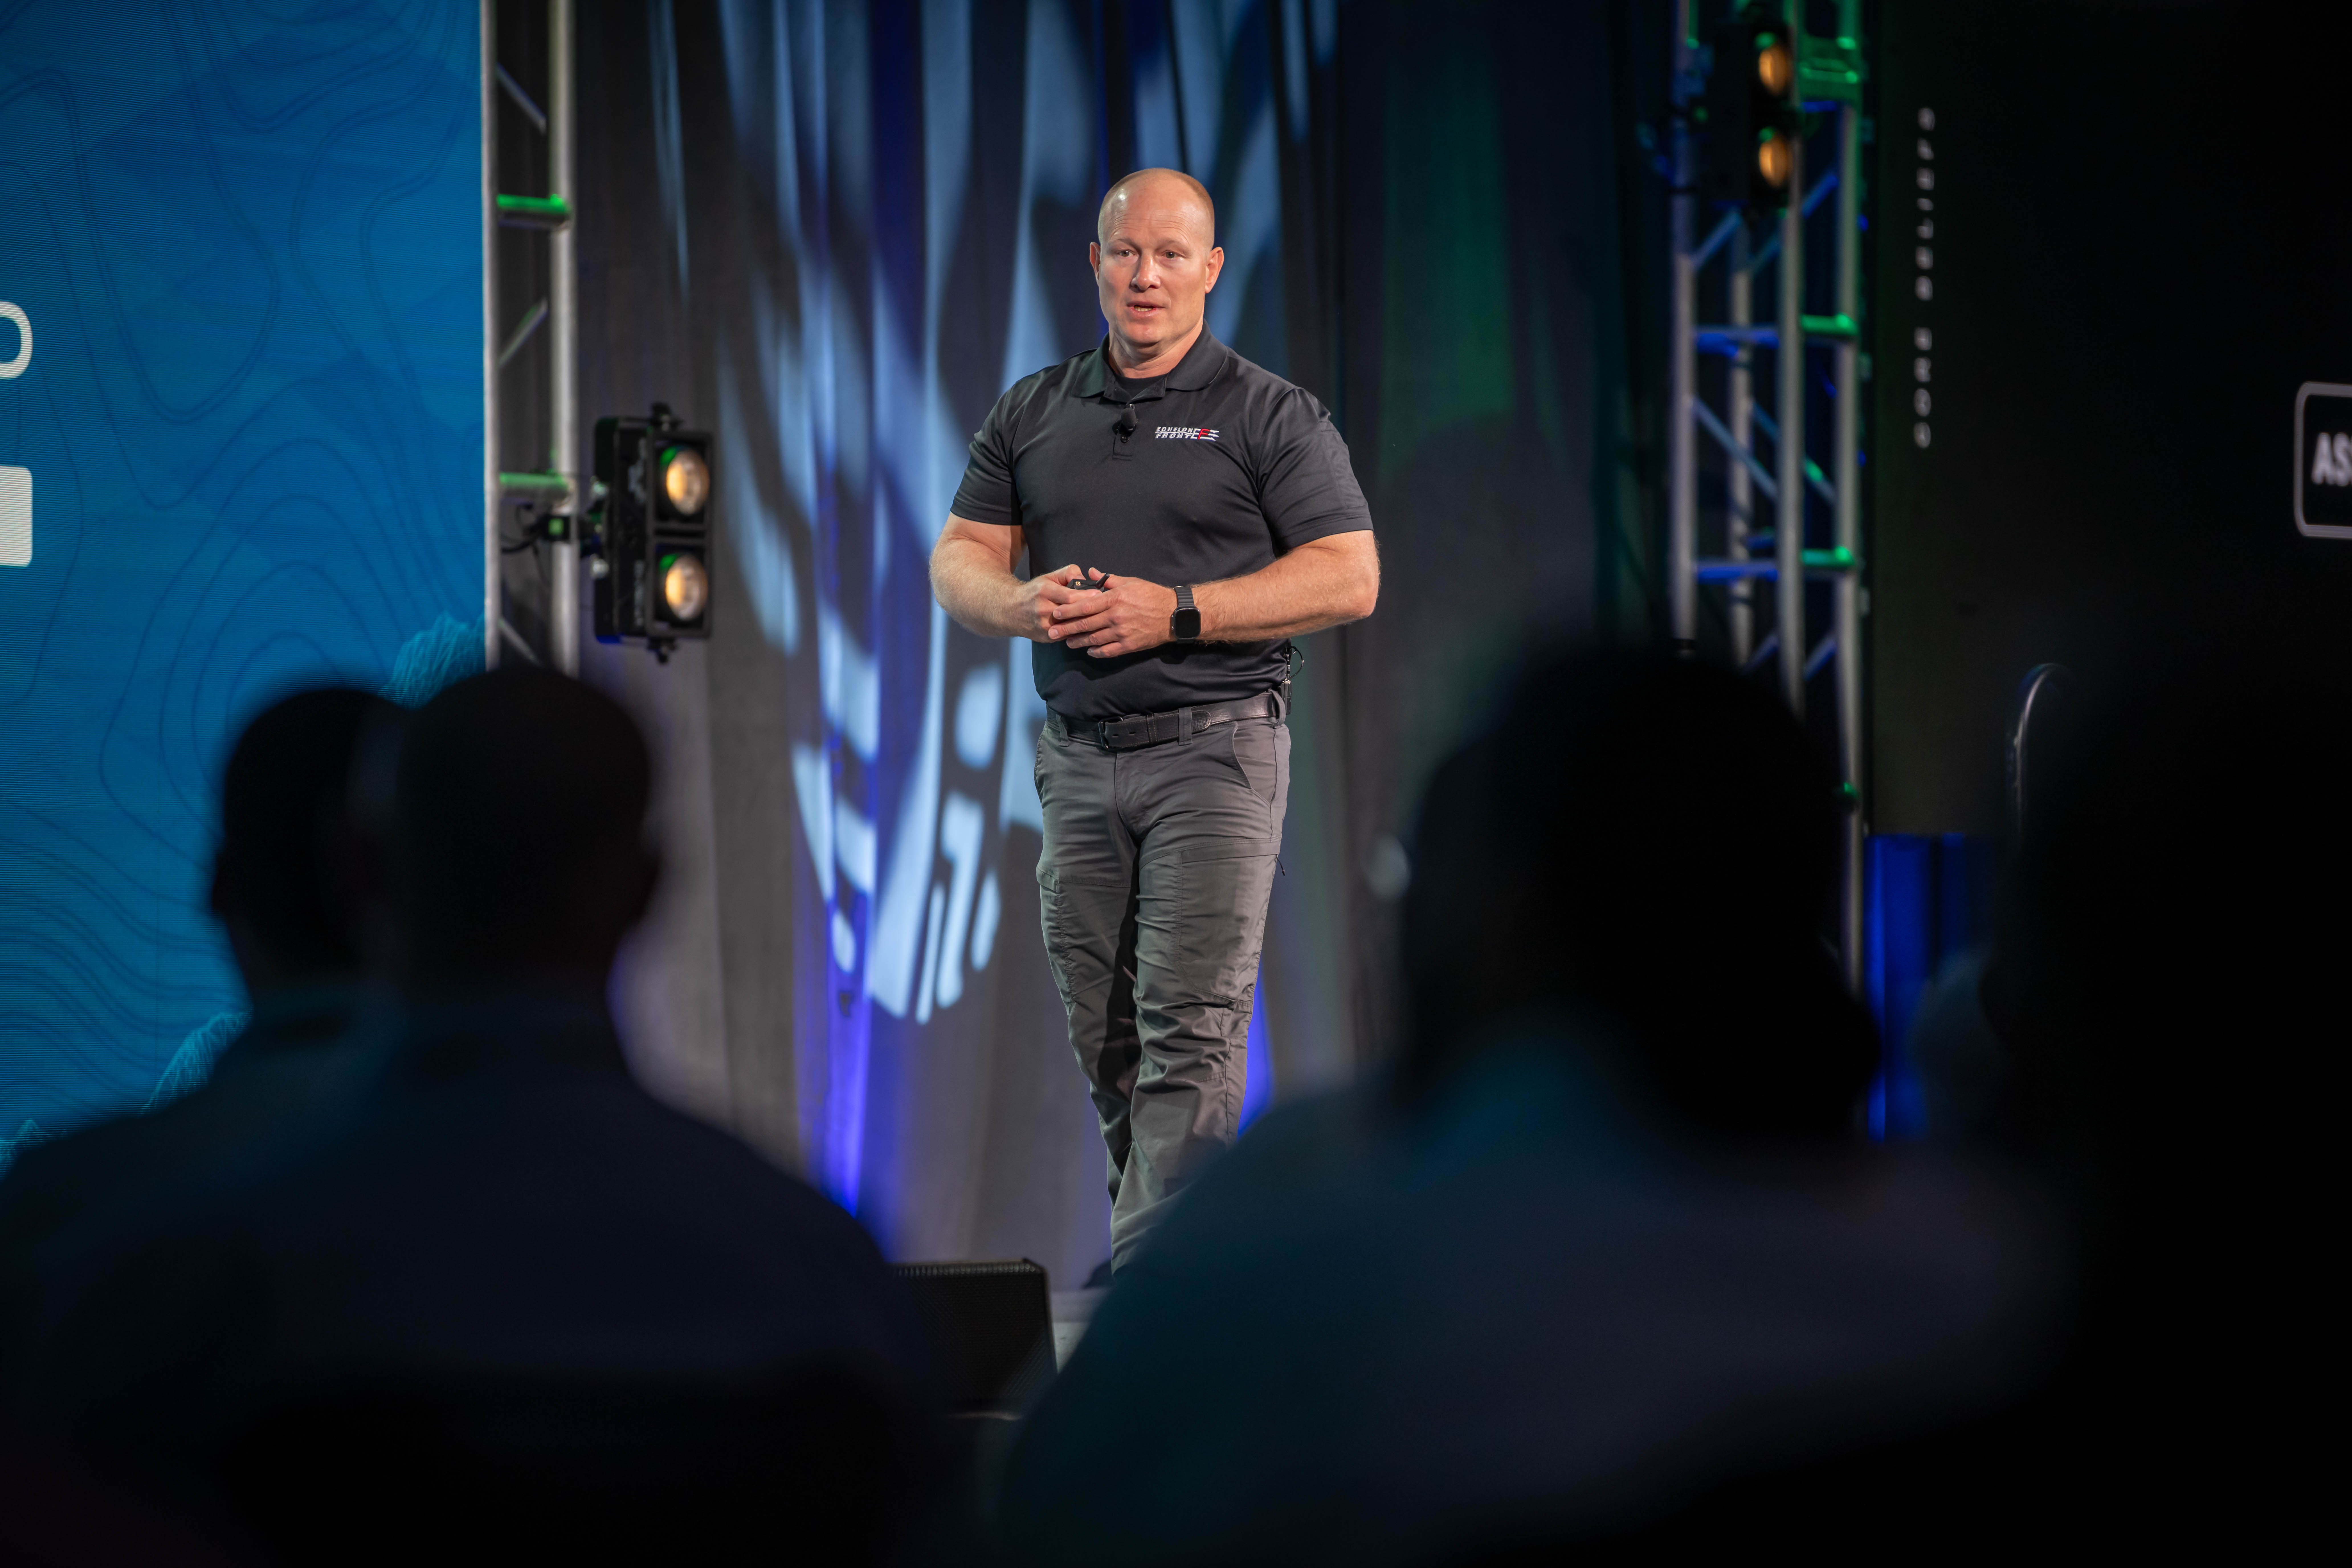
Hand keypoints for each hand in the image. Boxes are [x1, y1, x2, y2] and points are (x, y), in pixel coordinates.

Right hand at [1013, 564, 1094, 641]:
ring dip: (1087, 622)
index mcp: (1044, 592)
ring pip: (1072, 626)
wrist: (1012, 610)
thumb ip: (1068, 573)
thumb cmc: (1035, 592)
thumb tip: (1084, 577)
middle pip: (1073, 613)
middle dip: (1090, 610)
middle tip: (1104, 606)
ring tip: (1100, 616)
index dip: (1086, 596)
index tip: (1099, 594)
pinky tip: (1089, 627)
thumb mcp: (1049, 577)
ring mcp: (1045, 626)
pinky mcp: (1047, 637)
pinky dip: (1079, 631)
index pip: (1069, 597)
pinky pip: (1069, 635)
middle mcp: (1043, 610)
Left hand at [1047, 573, 1179, 657]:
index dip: (1068, 611)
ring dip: (1078, 641)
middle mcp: (1116, 617)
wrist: (1173, 614)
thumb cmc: (1151, 595)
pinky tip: (1089, 650)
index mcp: (1114, 599)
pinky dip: (1097, 652)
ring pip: (1094, 639)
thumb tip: (1092, 573)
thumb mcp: (1130, 582)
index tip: (1056, 613)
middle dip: (1066, 629)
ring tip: (1067, 642)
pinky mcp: (1129, 645)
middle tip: (1052, 632)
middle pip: (1085, 624)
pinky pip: (1108, 651)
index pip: (1085, 606)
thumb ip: (1108, 580)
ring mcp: (1122, 633)